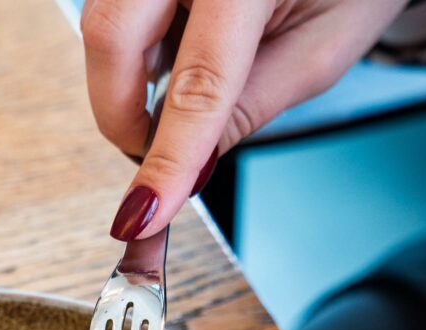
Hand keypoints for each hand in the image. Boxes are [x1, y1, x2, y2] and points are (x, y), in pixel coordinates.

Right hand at [81, 0, 407, 239]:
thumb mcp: (321, 47)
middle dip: (119, 114)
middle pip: (111, 38)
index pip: (198, 84)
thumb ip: (252, 107)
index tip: (144, 214)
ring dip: (128, 78)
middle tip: (150, 149)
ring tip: (182, 85)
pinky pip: (117, 11)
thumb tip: (190, 169)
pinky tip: (179, 47)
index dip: (168, 159)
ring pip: (104, 27)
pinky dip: (137, 48)